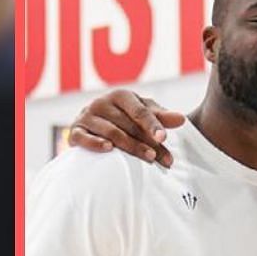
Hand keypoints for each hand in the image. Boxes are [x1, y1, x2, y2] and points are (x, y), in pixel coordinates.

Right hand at [68, 90, 185, 166]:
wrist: (91, 125)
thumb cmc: (123, 118)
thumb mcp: (142, 114)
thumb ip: (160, 117)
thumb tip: (181, 119)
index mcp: (120, 96)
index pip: (139, 111)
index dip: (153, 124)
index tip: (164, 138)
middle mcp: (101, 103)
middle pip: (128, 125)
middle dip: (147, 142)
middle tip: (163, 159)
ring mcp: (86, 116)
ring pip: (111, 132)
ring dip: (130, 146)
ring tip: (148, 158)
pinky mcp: (75, 132)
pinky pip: (84, 138)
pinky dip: (95, 143)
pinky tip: (109, 150)